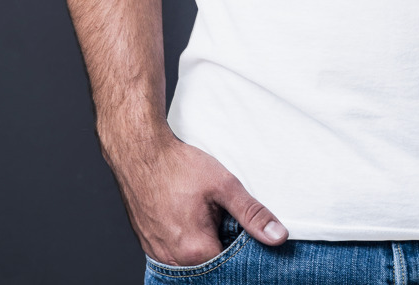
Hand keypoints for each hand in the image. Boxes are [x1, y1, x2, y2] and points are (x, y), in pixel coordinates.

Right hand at [101, 125, 288, 265]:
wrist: (140, 153)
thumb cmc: (178, 167)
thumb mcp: (224, 185)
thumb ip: (252, 214)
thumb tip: (278, 237)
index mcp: (196, 251)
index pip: (233, 266)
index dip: (245, 249)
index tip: (247, 229)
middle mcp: (175, 261)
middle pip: (213, 263)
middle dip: (225, 244)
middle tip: (225, 214)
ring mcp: (160, 255)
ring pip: (194, 259)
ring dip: (207, 241)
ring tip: (207, 213)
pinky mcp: (151, 246)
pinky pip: (177, 253)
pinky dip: (189, 239)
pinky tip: (192, 216)